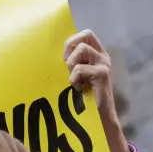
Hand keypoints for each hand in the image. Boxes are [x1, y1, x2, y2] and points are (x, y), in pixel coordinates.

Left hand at [63, 30, 130, 151]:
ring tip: (73, 79)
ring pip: (82, 49)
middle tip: (67, 66)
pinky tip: (78, 88)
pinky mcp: (102, 73)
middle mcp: (101, 56)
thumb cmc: (81, 98)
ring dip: (71, 64)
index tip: (64, 59)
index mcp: (95, 54)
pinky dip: (74, 78)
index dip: (71, 42)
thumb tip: (48, 58)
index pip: (85, 34)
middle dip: (71, 48)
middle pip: (85, 34)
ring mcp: (103, 63)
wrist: (98, 118)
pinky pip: (79, 68)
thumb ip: (69, 66)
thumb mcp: (74, 78)